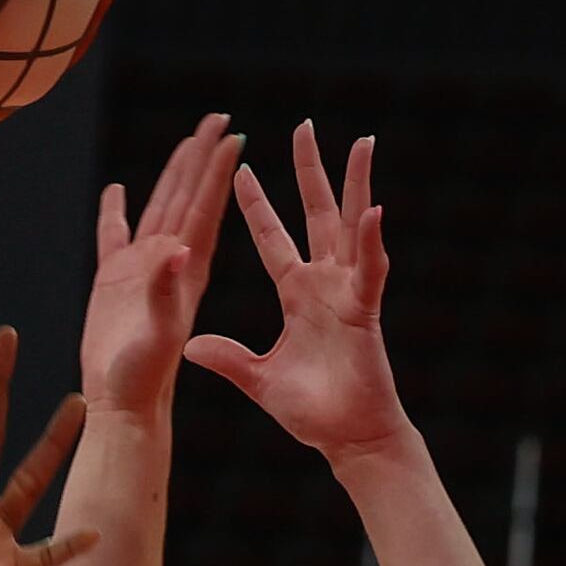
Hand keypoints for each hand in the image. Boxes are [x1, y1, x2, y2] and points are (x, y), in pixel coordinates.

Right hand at [81, 114, 244, 418]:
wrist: (123, 405)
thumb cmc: (146, 378)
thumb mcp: (163, 334)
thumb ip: (166, 292)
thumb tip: (177, 249)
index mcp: (189, 270)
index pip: (207, 208)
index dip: (219, 171)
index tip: (235, 135)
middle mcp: (171, 262)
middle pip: (188, 197)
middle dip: (202, 158)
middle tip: (217, 118)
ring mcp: (142, 269)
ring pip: (159, 207)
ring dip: (172, 174)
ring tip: (186, 141)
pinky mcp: (113, 281)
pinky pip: (114, 235)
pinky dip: (115, 211)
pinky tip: (117, 190)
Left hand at [186, 123, 407, 461]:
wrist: (347, 439)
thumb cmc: (312, 413)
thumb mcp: (258, 379)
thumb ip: (228, 358)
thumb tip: (192, 345)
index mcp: (296, 295)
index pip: (272, 238)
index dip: (256, 204)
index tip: (240, 168)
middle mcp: (323, 285)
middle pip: (316, 214)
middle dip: (310, 171)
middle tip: (305, 127)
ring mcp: (347, 293)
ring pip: (352, 227)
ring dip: (356, 184)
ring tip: (362, 143)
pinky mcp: (365, 311)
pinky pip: (369, 270)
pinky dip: (372, 242)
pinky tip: (373, 210)